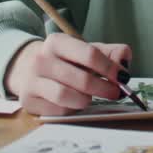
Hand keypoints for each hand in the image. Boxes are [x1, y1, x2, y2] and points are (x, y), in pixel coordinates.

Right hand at [4, 34, 132, 115]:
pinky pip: (57, 110)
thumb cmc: (65, 61)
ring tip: (90, 98)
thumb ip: (111, 53)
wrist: (29, 70)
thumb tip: (124, 65)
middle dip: (103, 88)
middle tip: (115, 93)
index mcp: (57, 42)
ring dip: (85, 100)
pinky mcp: (28, 100)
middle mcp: (41, 59)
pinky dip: (70, 109)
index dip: (110, 68)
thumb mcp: (87, 51)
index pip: (90, 54)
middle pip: (81, 78)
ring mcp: (32, 80)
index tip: (123, 77)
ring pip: (66, 96)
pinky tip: (73, 103)